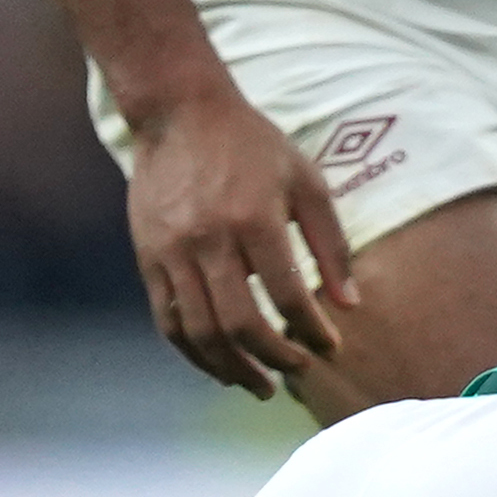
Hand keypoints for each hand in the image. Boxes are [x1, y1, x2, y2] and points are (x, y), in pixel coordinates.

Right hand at [123, 84, 353, 397]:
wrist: (179, 112)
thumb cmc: (253, 146)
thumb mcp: (306, 182)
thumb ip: (332, 244)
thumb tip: (349, 305)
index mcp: (255, 219)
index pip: (287, 296)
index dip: (312, 330)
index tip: (330, 346)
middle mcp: (209, 240)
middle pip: (240, 324)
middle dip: (273, 359)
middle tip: (297, 372)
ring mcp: (172, 252)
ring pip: (200, 332)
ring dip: (231, 368)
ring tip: (259, 384)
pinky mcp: (147, 258)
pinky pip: (169, 320)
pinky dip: (194, 352)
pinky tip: (219, 366)